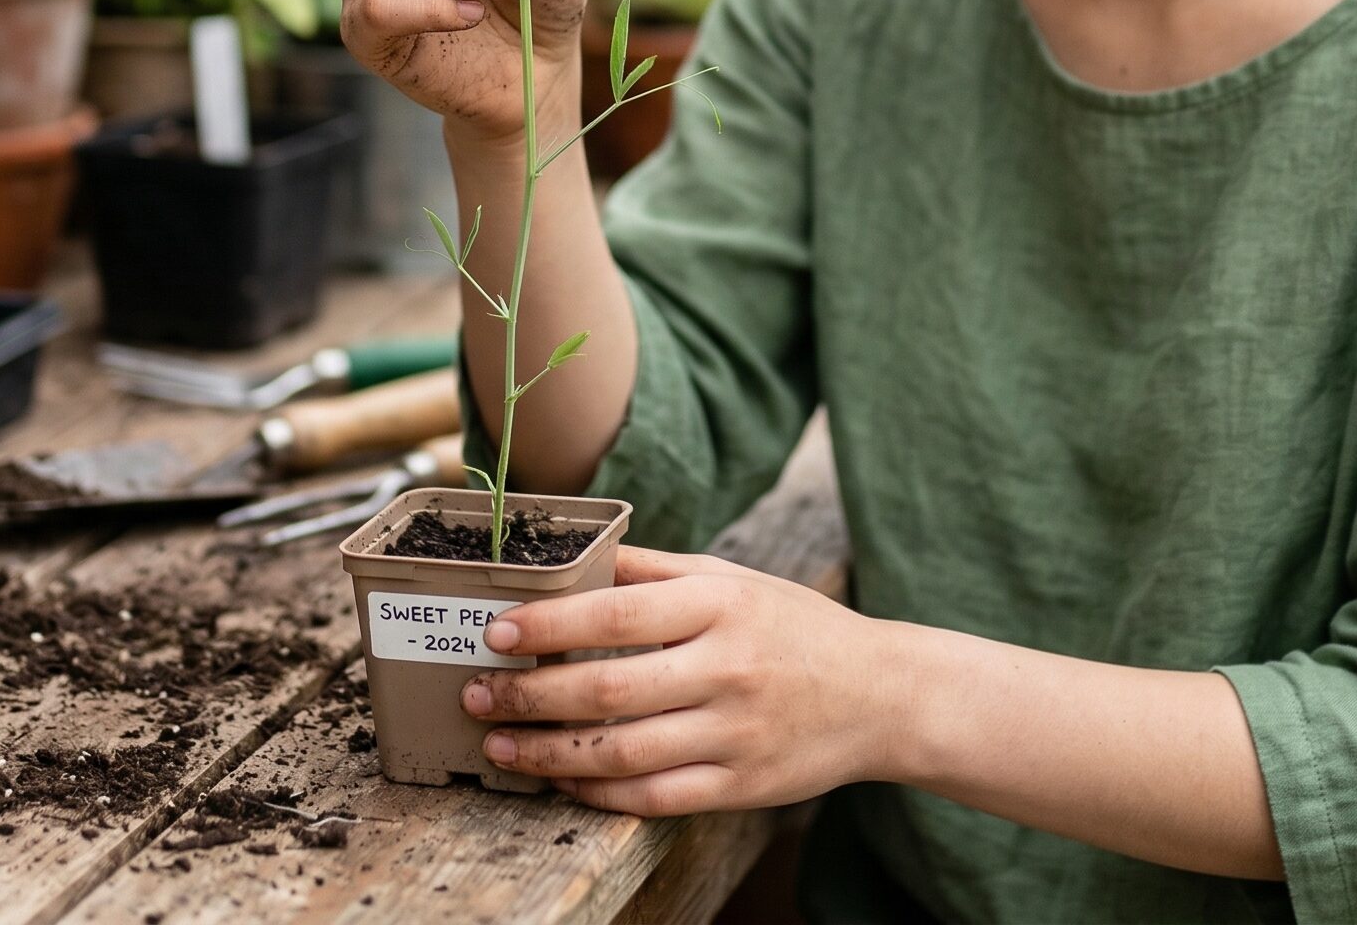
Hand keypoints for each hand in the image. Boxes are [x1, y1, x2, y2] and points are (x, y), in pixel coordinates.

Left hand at [457, 545, 893, 814]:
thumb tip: (578, 557)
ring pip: (621, 754)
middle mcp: (727, 668)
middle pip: (608, 690)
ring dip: (547, 752)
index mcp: (720, 604)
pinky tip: (560, 778)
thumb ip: (656, 571)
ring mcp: (734, 733)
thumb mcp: (732, 579)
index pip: (617, 613)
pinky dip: (596, 793)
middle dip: (529, 695)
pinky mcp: (741, 787)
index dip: (549, 625)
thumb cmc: (792, 626)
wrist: (880, 693)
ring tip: (501, 743)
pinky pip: (652, 799)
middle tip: (477, 692)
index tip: (496, 632)